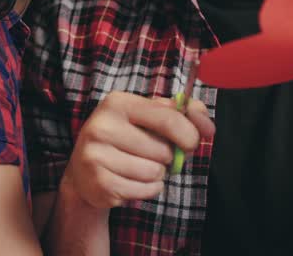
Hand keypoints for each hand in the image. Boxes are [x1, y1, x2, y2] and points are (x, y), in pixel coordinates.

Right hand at [60, 91, 213, 209]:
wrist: (84, 171)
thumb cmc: (126, 137)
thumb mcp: (149, 116)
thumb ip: (182, 112)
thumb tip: (207, 126)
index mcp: (117, 102)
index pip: (168, 119)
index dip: (189, 134)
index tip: (193, 142)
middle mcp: (102, 126)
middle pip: (162, 151)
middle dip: (167, 157)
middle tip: (153, 155)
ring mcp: (96, 155)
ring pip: (154, 172)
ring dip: (157, 174)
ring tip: (140, 167)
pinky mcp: (98, 183)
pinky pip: (144, 190)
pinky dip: (148, 189)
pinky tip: (133, 181)